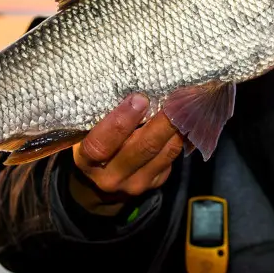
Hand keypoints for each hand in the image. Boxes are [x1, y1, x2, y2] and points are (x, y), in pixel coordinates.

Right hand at [68, 94, 183, 215]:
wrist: (101, 182)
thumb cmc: (93, 142)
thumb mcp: (87, 132)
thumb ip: (102, 116)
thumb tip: (133, 89)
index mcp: (86, 161)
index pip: (101, 145)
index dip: (121, 121)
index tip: (139, 99)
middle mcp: (111, 177)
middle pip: (142, 148)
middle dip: (162, 120)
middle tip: (175, 98)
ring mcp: (135, 183)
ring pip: (163, 152)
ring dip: (177, 126)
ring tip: (186, 103)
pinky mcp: (155, 183)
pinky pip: (172, 157)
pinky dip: (180, 136)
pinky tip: (185, 119)